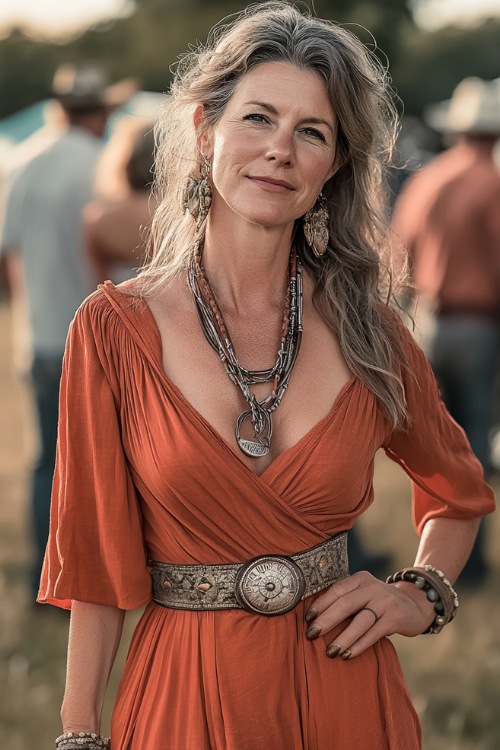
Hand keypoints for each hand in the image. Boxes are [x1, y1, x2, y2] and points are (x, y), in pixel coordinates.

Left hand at [304, 571, 435, 659]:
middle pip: (345, 604)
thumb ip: (346, 600)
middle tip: (311, 635)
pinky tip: (347, 655)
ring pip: (360, 620)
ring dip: (343, 637)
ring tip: (329, 651)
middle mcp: (373, 587)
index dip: (320, 604)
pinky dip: (359, 645)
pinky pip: (373, 633)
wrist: (415, 605)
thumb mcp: (364, 594)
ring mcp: (385, 602)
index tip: (307, 619)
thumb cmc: (380, 603)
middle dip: (326, 620)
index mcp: (360, 579)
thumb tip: (314, 618)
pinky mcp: (395, 618)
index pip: (337, 590)